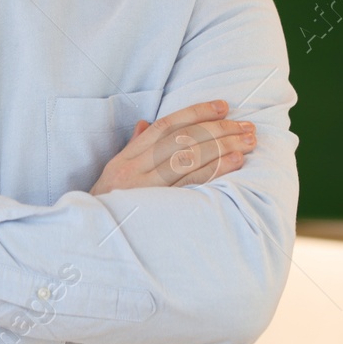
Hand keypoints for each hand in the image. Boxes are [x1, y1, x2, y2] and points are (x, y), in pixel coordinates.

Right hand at [89, 99, 255, 195]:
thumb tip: (145, 124)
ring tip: (248, 142)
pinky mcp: (162, 208)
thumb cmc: (108, 204)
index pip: (166, 126)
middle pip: (184, 140)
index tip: (222, 106)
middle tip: (246, 125)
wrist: (94, 238)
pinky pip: (193, 185)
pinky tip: (235, 163)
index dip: (196, 112)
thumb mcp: (114, 172)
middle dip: (219, 129)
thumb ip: (133, 147)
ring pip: (191, 159)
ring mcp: (149, 189)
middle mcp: (137, 169)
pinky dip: (217, 171)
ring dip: (224, 147)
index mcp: (127, 157)